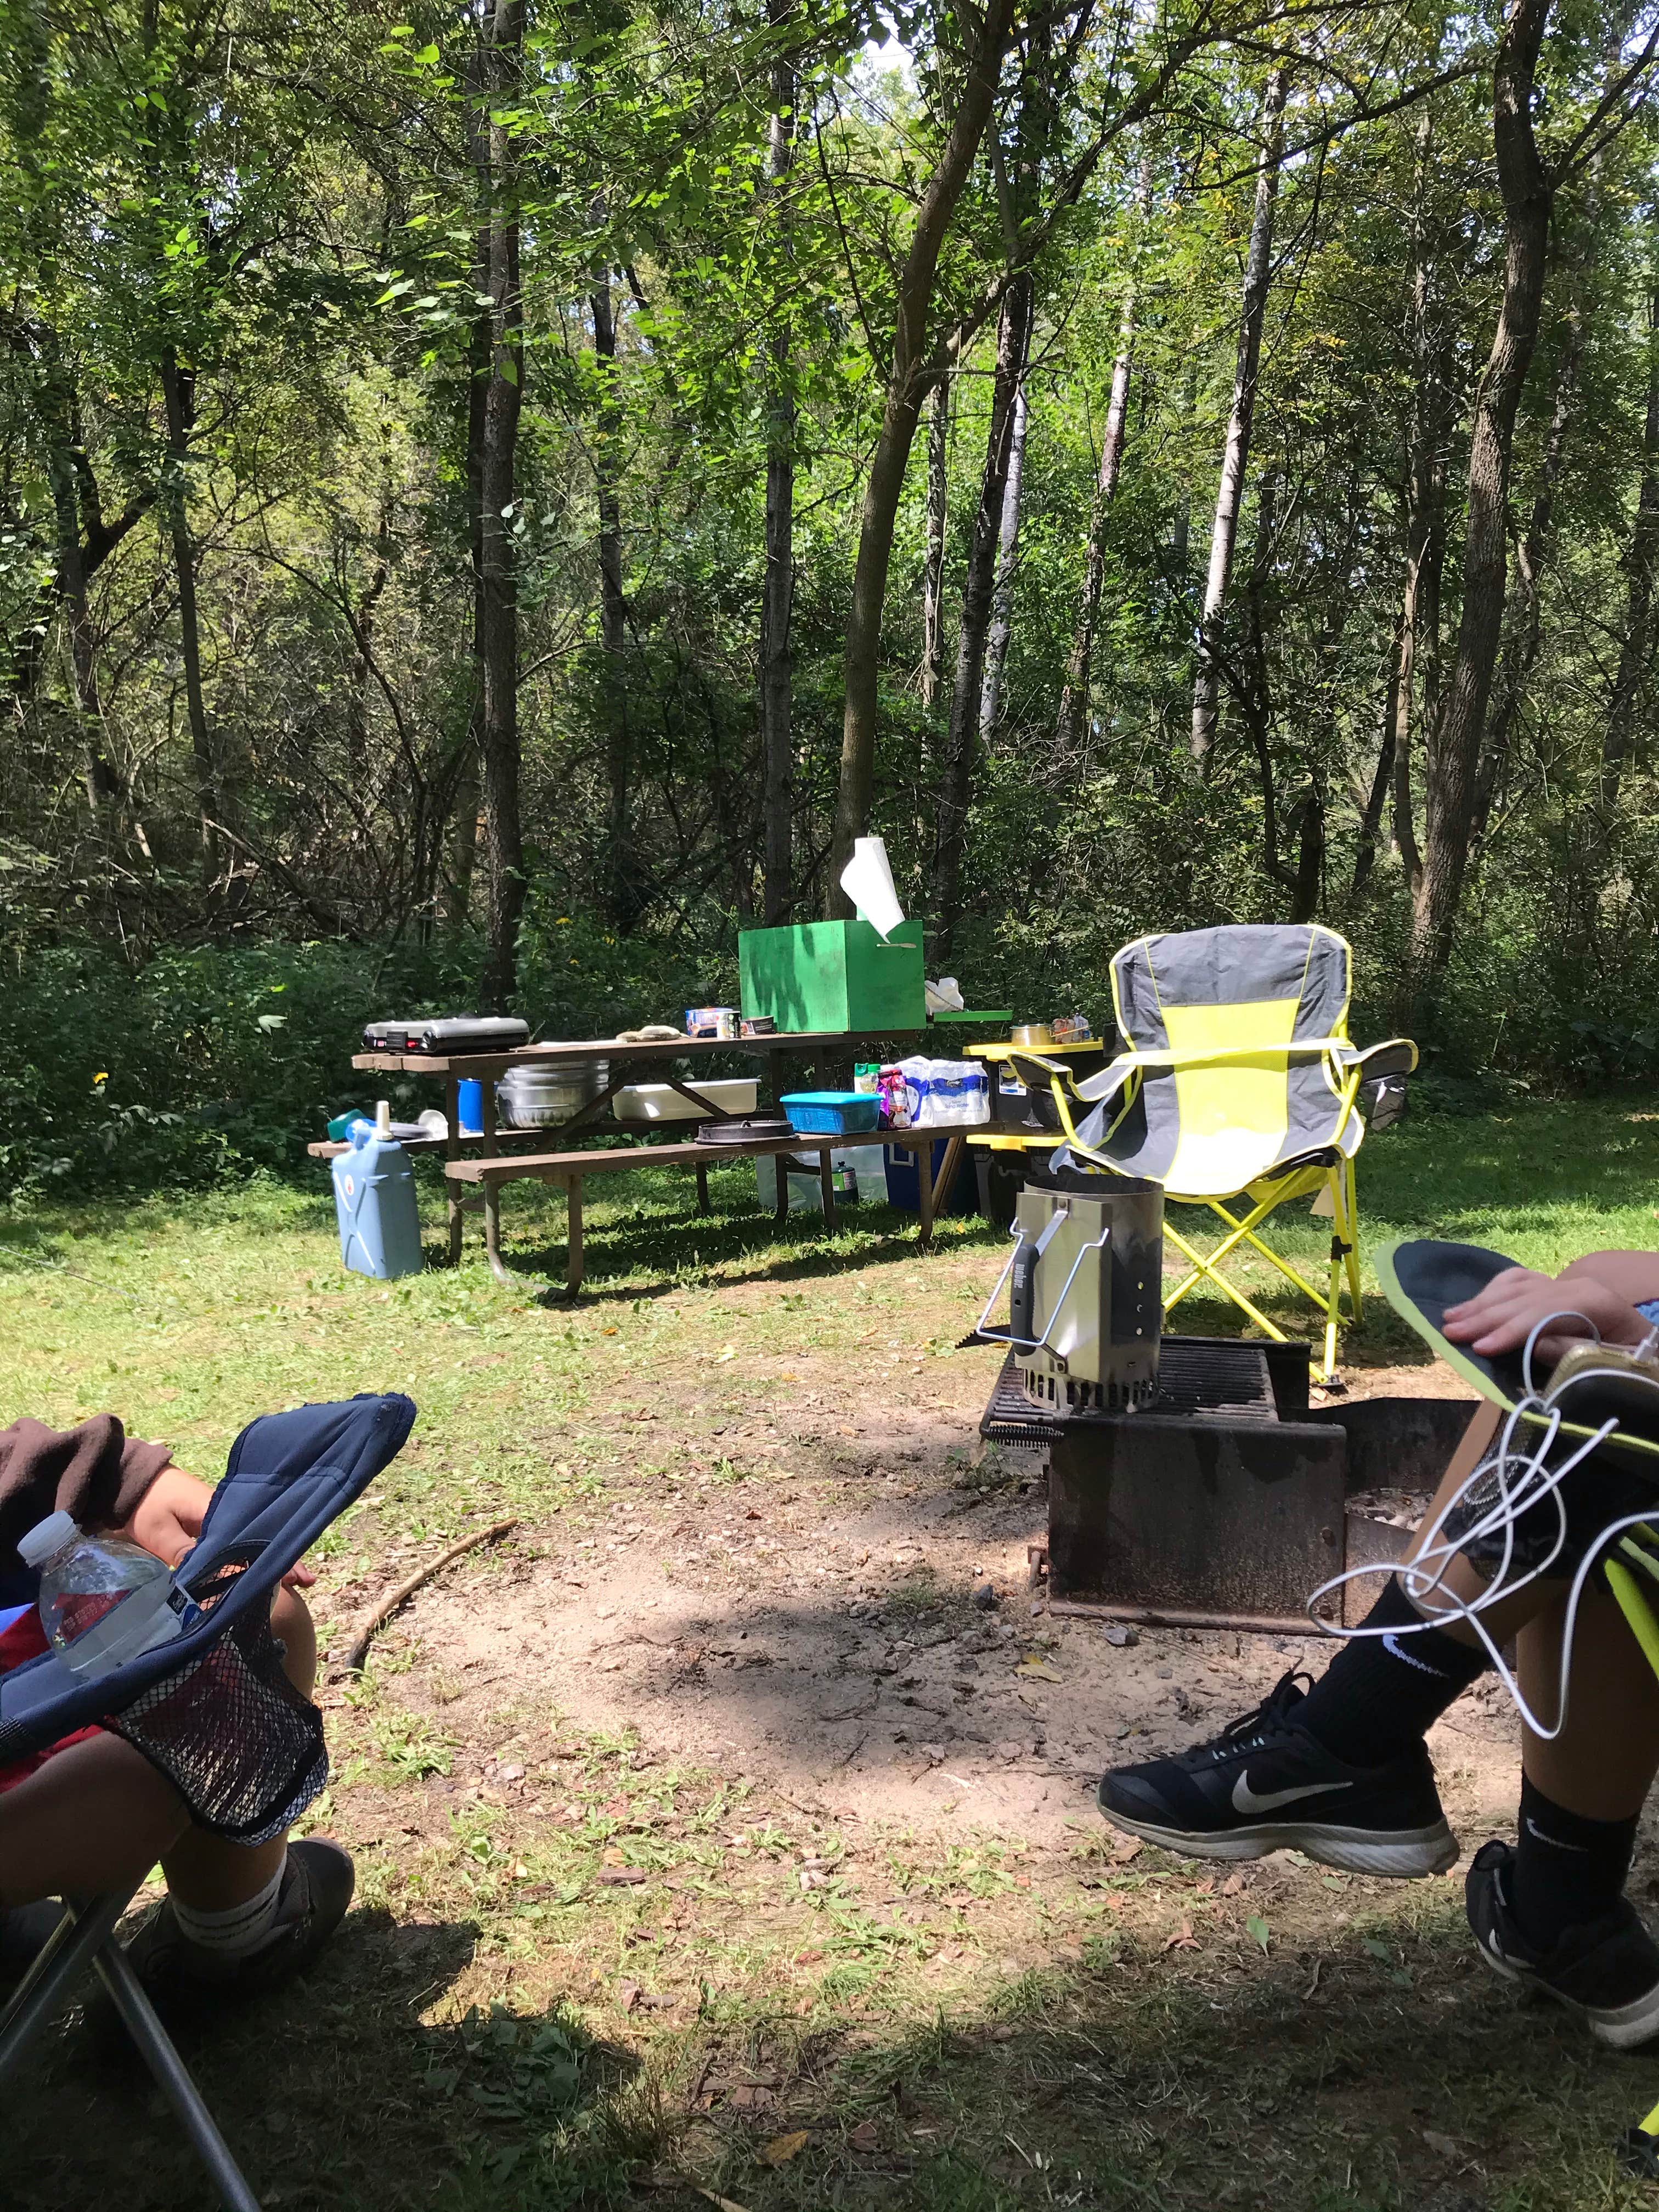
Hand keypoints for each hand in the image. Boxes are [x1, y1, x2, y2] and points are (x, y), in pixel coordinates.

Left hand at [118, 1466, 315, 1589]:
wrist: (129, 1481)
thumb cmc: (145, 1504)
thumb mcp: (159, 1531)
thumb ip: (184, 1553)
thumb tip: (206, 1581)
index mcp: (218, 1512)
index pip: (253, 1537)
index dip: (274, 1556)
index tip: (292, 1577)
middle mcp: (226, 1514)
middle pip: (261, 1539)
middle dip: (282, 1559)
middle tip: (305, 1582)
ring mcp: (219, 1519)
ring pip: (252, 1541)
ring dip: (270, 1559)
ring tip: (294, 1580)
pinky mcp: (209, 1525)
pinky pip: (238, 1542)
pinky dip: (252, 1556)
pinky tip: (260, 1571)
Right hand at [1442, 1265, 1651, 1363]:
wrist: (1650, 1345)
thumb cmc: (1637, 1362)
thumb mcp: (1614, 1364)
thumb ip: (1575, 1354)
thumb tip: (1532, 1344)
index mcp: (1596, 1302)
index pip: (1543, 1314)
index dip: (1510, 1331)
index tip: (1479, 1347)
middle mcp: (1578, 1285)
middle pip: (1523, 1299)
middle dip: (1484, 1317)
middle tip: (1449, 1333)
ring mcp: (1565, 1283)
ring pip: (1516, 1287)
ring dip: (1480, 1303)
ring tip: (1449, 1319)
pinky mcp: (1557, 1287)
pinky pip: (1519, 1280)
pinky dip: (1493, 1290)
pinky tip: (1474, 1302)